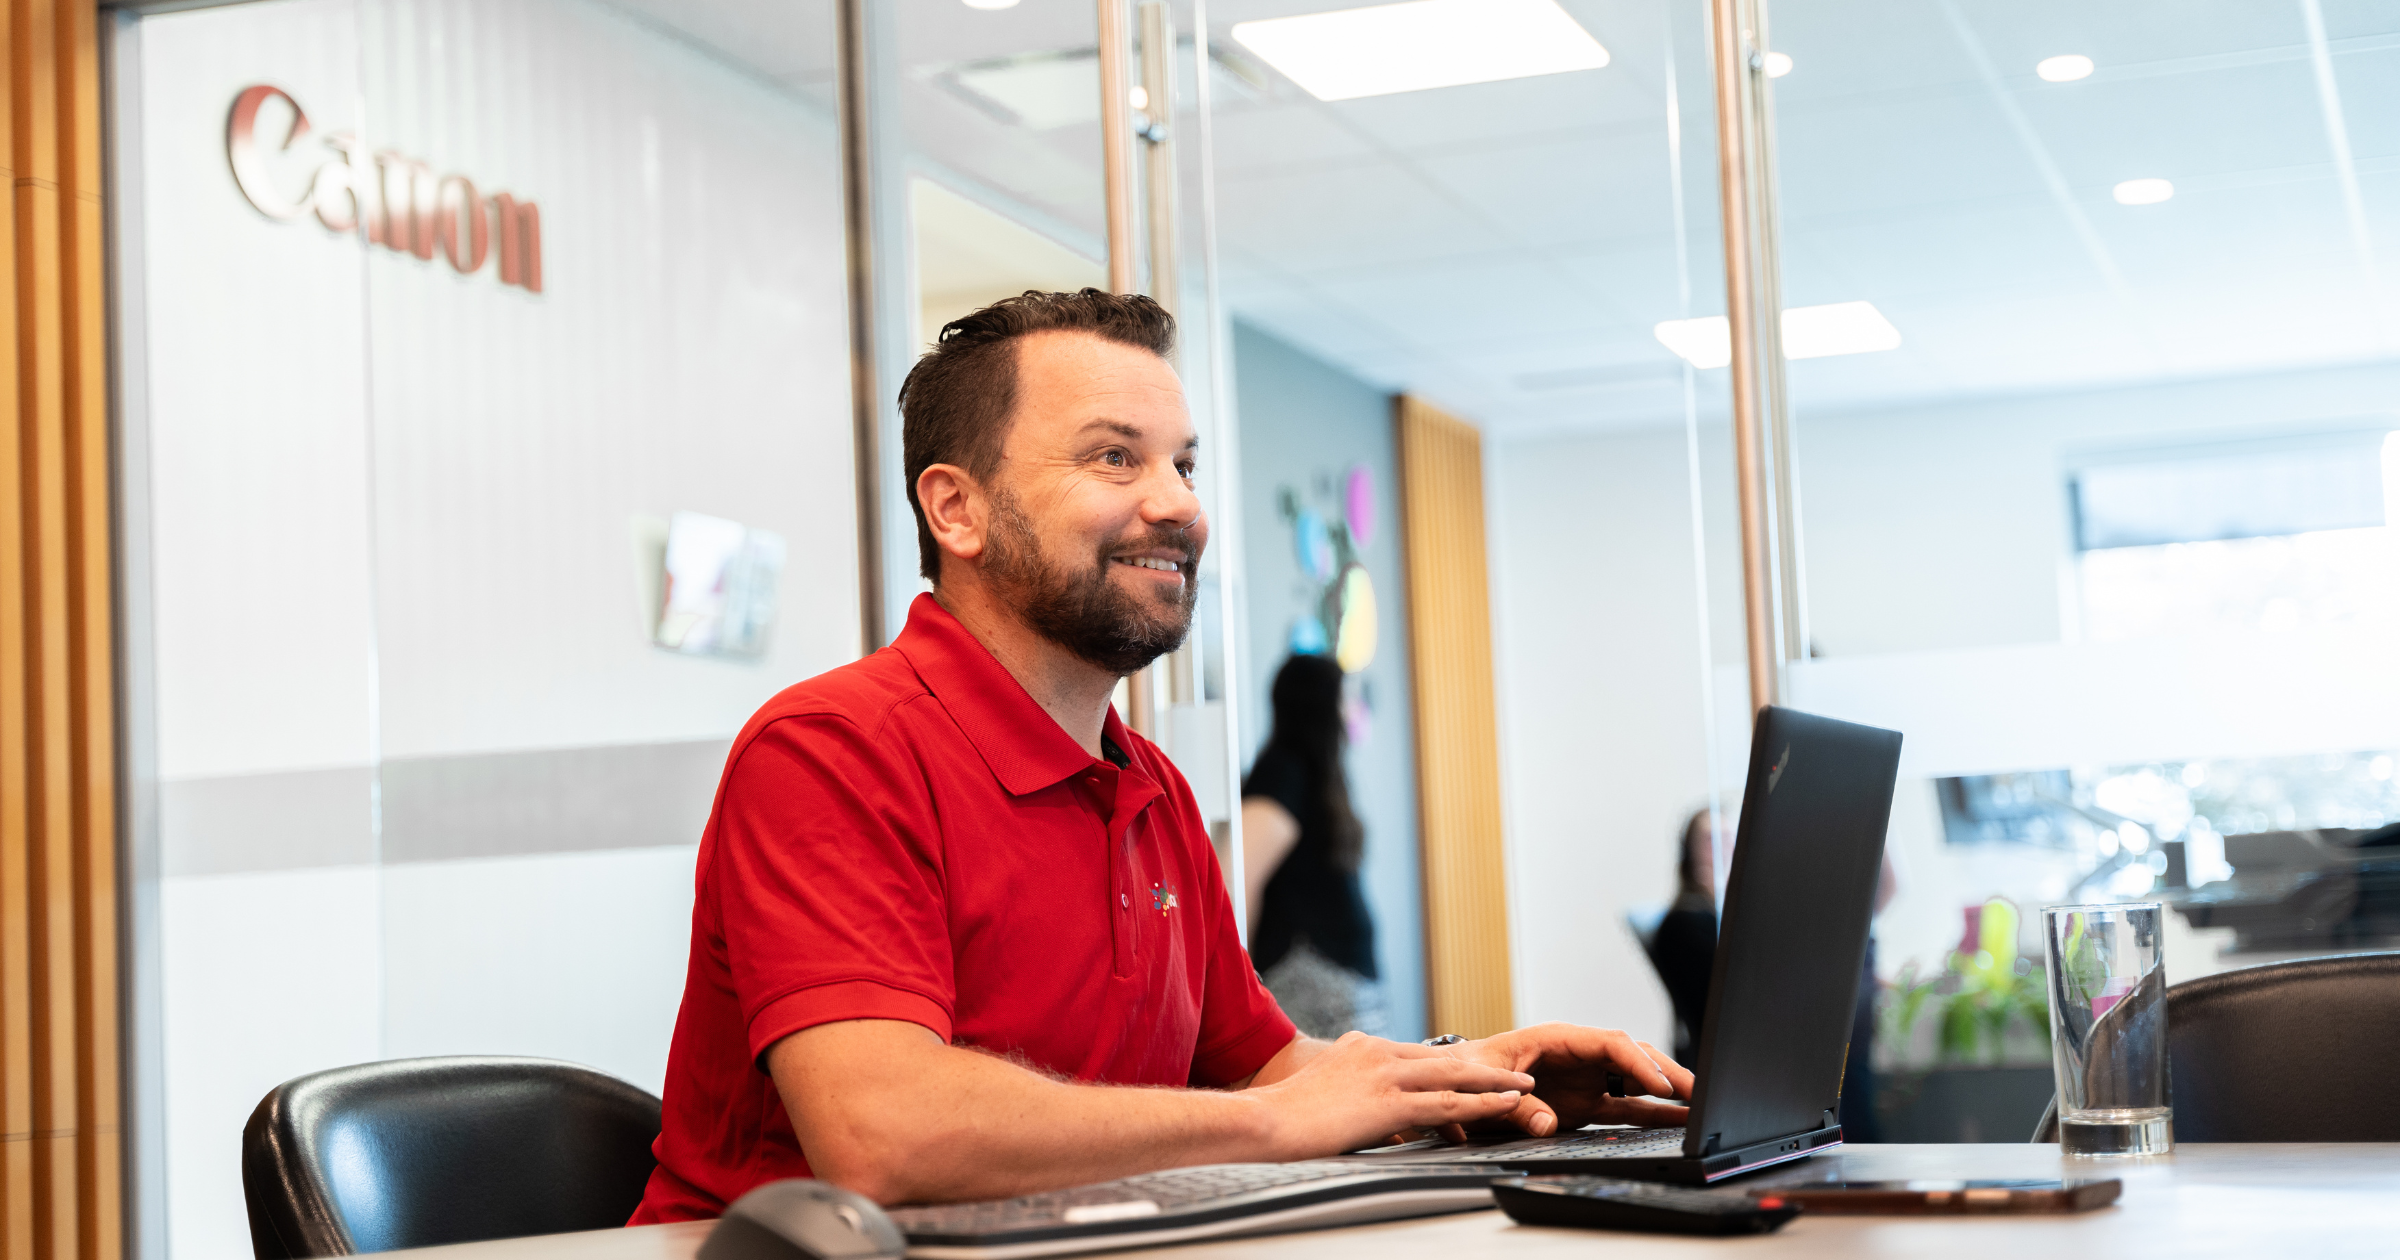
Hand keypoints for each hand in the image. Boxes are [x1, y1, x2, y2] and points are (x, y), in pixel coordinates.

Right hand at [1244, 1031, 1535, 1159]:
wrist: (1262, 1121)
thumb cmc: (1282, 1116)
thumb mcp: (1321, 1090)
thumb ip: (1349, 1092)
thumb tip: (1365, 1114)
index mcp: (1360, 1047)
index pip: (1417, 1055)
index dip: (1451, 1065)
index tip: (1474, 1071)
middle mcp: (1377, 1053)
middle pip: (1444, 1058)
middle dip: (1483, 1067)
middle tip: (1514, 1072)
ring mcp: (1384, 1075)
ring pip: (1454, 1076)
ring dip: (1493, 1083)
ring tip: (1523, 1088)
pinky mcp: (1388, 1102)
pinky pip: (1446, 1103)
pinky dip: (1480, 1104)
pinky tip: (1501, 1107)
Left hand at [1427, 1022, 1692, 1140]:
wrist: (1458, 1082)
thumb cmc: (1471, 1069)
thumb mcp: (1486, 1082)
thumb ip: (1517, 1105)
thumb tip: (1547, 1125)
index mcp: (1559, 1038)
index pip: (1610, 1043)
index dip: (1637, 1063)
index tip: (1658, 1084)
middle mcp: (1580, 1055)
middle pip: (1633, 1056)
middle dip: (1666, 1071)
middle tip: (1697, 1091)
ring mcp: (1587, 1079)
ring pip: (1637, 1080)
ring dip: (1666, 1092)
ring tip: (1698, 1106)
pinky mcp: (1587, 1103)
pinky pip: (1626, 1106)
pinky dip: (1652, 1114)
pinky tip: (1676, 1121)